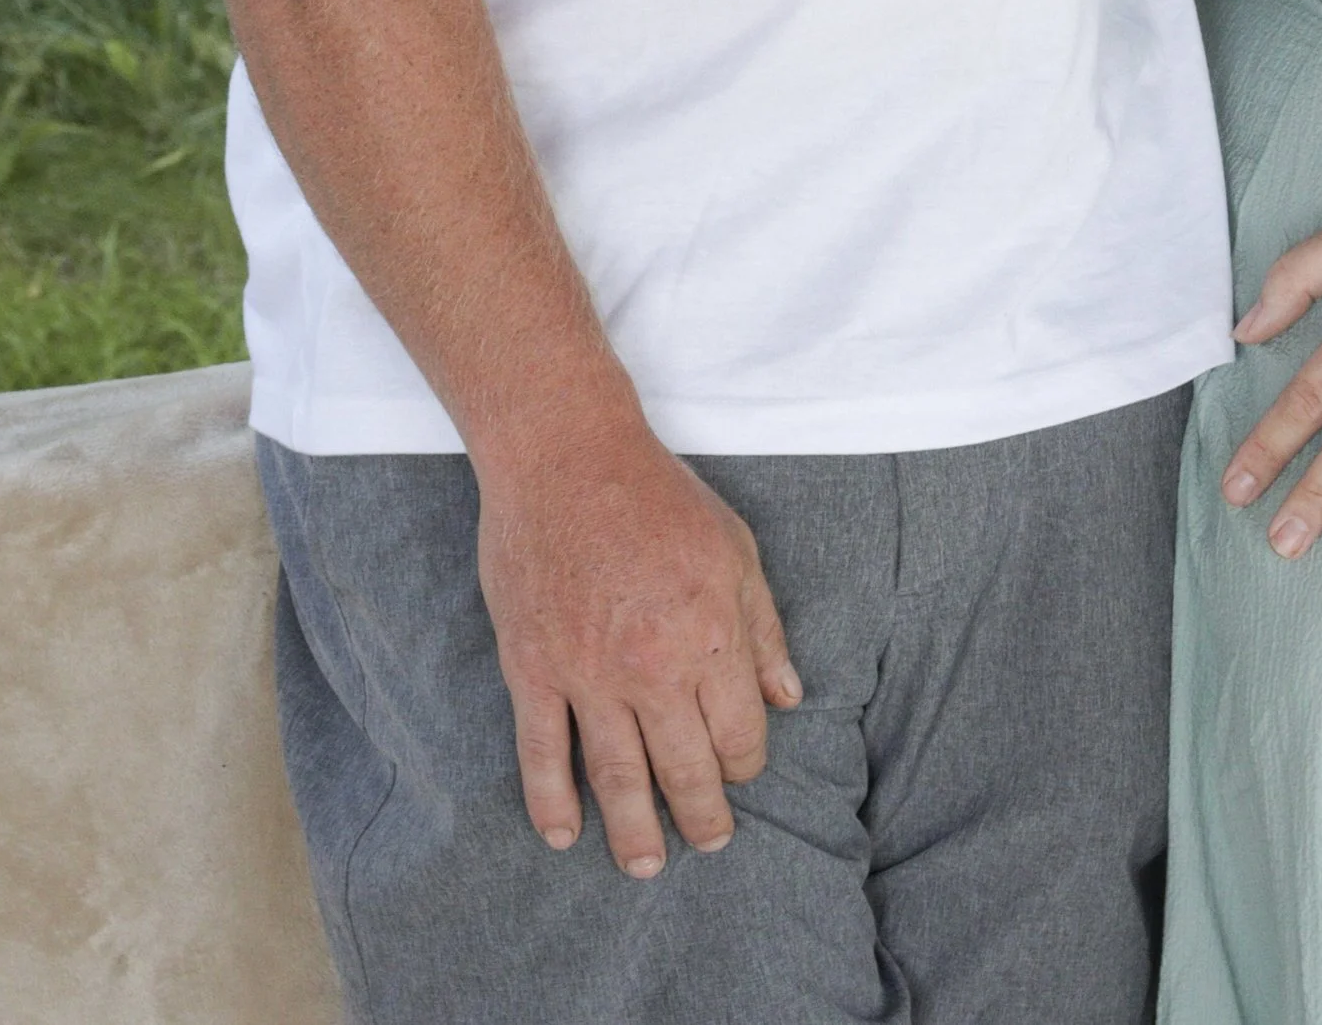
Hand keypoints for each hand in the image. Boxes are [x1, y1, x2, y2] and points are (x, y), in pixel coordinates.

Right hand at [477, 416, 800, 875]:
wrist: (565, 456)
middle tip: (709, 843)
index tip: (742, 769)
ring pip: (616, 777)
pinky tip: (564, 834)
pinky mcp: (532, 669)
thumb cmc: (657, 495)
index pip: (739, 731)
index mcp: (709, 634)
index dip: (746, 761)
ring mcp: (587, 674)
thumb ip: (763, 629)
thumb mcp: (735, 548)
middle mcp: (652, 666)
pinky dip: (551, 801)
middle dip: (702, 815)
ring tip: (645, 866)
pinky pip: (541, 752)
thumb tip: (789, 696)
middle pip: (684, 768)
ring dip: (634, 830)